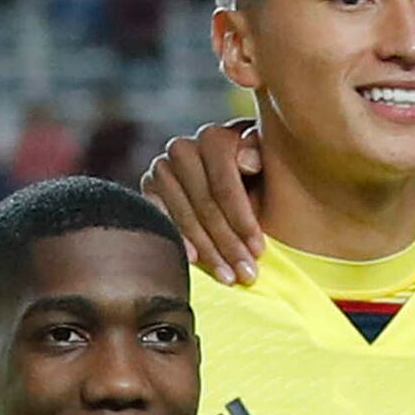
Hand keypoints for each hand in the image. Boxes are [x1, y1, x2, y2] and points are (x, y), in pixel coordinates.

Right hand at [139, 119, 269, 283]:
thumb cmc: (253, 174)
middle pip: (206, 206)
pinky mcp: (147, 187)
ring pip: (186, 218)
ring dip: (209, 252)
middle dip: (229, 244)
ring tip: (228, 277)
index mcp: (214, 138)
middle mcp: (182, 148)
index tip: (259, 252)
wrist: (229, 175)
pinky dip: (179, 241)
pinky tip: (194, 260)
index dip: (243, 221)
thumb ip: (260, 156)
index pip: (226, 186)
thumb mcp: (266, 163)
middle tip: (246, 274)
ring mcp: (161, 168)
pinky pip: (161, 220)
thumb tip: (247, 162)